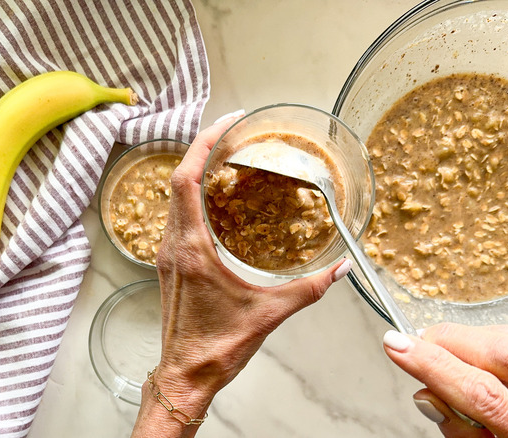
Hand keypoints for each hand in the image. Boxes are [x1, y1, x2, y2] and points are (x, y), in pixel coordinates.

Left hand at [131, 112, 351, 436]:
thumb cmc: (215, 348)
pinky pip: (178, 215)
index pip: (186, 179)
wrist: (185, 375)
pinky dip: (195, 195)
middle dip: (202, 147)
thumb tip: (339, 269)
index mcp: (191, 249)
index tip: (226, 123)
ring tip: (226, 156)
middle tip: (231, 131)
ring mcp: (169, 254)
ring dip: (197, 170)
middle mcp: (174, 245)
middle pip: (178, 179)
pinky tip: (218, 198)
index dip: (203, 143)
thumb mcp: (268, 314)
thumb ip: (308, 289)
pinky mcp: (172, 263)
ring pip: (174, 196)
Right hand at [383, 323, 507, 437]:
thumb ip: (458, 429)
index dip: (432, 363)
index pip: (481, 392)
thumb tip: (426, 390)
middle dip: (447, 341)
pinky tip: (476, 358)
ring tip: (443, 355)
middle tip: (416, 345)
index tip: (398, 346)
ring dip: (465, 339)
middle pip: (500, 353)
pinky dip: (492, 344)